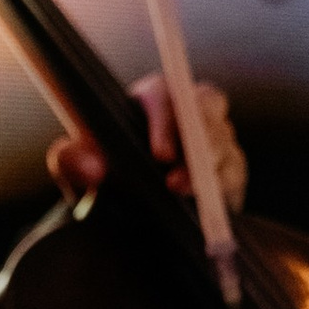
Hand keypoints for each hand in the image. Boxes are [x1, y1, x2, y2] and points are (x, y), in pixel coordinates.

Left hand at [47, 73, 243, 215]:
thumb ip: (73, 162)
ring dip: (207, 166)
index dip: (165, 119)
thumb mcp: (79, 172)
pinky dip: (223, 188)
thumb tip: (91, 167)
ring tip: (183, 190)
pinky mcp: (228, 170)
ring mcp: (212, 138)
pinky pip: (234, 173)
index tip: (159, 155)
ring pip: (224, 141)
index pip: (164, 92)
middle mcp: (186, 112)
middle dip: (199, 134)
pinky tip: (205, 205)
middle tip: (182, 169)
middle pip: (208, 103)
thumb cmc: (102, 181)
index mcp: (150, 100)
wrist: (125, 216)